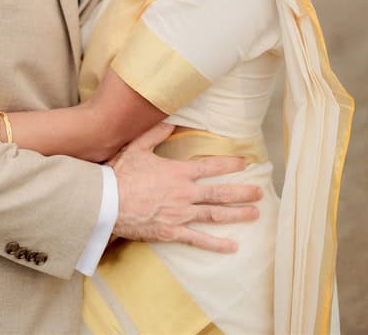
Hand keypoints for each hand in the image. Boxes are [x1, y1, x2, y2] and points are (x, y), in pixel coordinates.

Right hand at [110, 122, 261, 252]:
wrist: (107, 202)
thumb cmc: (121, 174)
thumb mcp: (137, 147)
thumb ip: (156, 133)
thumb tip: (172, 120)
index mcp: (178, 172)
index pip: (210, 166)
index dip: (229, 164)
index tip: (245, 163)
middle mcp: (185, 194)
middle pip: (220, 193)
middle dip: (242, 192)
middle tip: (259, 192)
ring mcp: (181, 215)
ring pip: (215, 215)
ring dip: (236, 215)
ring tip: (254, 214)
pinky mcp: (172, 232)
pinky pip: (199, 240)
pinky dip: (217, 244)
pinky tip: (232, 246)